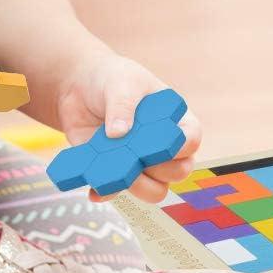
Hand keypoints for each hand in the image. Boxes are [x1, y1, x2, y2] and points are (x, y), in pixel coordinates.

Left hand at [54, 51, 200, 204]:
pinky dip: (106, 191)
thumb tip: (118, 134)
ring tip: (114, 168)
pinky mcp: (116, 172)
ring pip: (154, 191)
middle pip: (178, 172)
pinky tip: (94, 188)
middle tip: (135, 154)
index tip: (164, 144)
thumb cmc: (112, 79)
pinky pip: (117, 192)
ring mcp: (140, 162)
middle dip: (158, 168)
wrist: (80, 87)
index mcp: (173, 119)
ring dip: (137, 185)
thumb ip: (123, 104)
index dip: (183, 145)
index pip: (192, 138)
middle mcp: (162, 145)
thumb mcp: (121, 82)